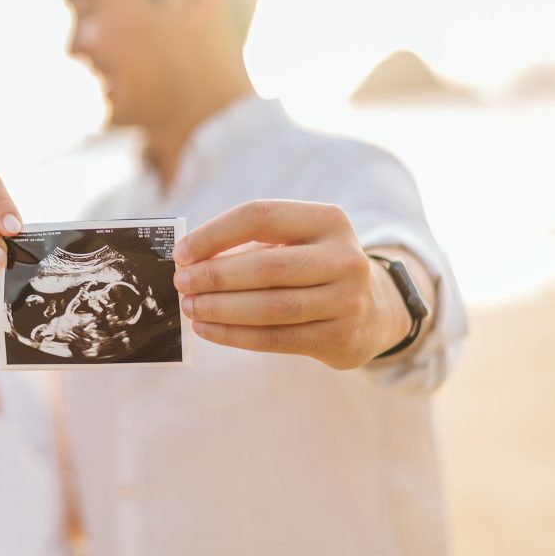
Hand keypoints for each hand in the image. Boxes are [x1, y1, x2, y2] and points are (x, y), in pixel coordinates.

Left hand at [172, 200, 407, 368]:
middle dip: (215, 276)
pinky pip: (276, 338)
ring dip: (221, 309)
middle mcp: (345, 257)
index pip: (261, 217)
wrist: (373, 310)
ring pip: (270, 307)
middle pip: (266, 267)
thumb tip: (187, 261)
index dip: (215, 234)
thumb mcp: (293, 243)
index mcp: (327, 220)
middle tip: (182, 284)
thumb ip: (247, 246)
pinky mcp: (341, 337)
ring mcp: (348, 300)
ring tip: (190, 308)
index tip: (181, 252)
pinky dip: (235, 335)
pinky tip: (208, 330)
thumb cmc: (312, 269)